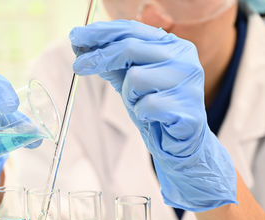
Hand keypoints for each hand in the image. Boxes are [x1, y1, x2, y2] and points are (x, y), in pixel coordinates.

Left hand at [70, 20, 236, 210]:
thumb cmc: (155, 108)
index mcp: (172, 46)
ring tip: (140, 104)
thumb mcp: (129, 81)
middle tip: (78, 66)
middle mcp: (184, 58)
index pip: (132, 30)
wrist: (179, 143)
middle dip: (99, 57)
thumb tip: (82, 47)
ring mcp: (188, 82)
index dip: (101, 32)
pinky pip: (147, 105)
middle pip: (130, 47)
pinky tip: (152, 117)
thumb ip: (113, 63)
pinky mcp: (188, 108)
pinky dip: (141, 113)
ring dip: (128, 95)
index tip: (75, 37)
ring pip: (136, 78)